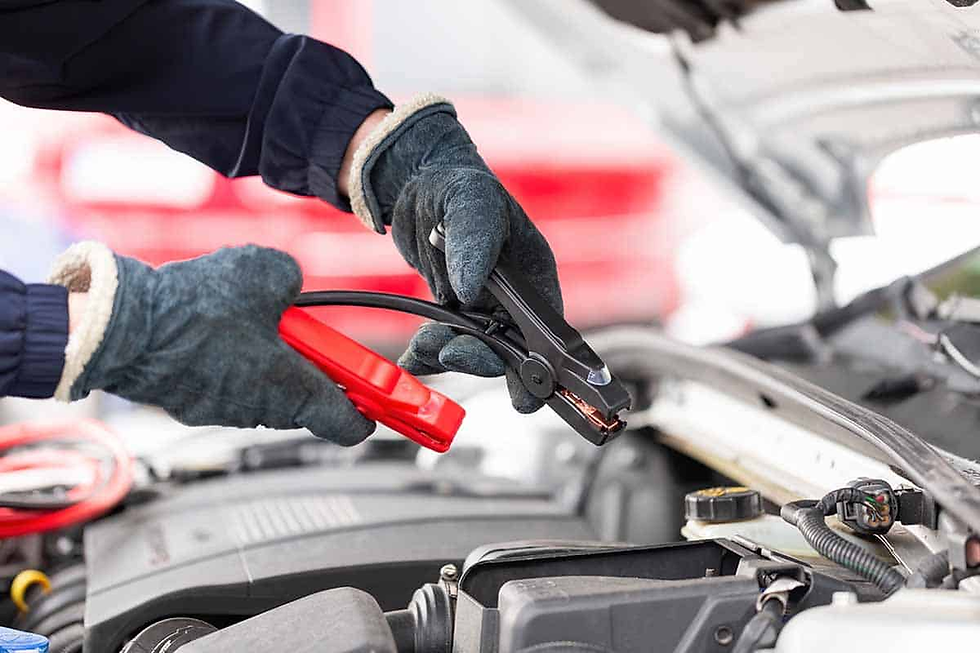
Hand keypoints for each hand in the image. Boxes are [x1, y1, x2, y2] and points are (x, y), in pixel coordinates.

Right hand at [48, 243, 374, 444]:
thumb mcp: (267, 272)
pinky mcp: (193, 405)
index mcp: (292, 389)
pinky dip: (230, 362)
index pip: (348, 424)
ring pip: (264, 390)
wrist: (121, 327)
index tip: (379, 401)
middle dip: (310, 366)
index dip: (369, 412)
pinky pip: (227, 385)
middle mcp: (262, 410)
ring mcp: (225, 412)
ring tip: (245, 320)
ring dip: (266, 360)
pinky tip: (211, 329)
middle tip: (302, 333)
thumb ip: (293, 281)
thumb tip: (289, 288)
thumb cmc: (194, 307)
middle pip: (306, 399)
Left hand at [345, 95, 562, 412]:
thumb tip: (471, 291)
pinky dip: (426, 356)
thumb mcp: (470, 204)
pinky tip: (412, 360)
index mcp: (535, 275)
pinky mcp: (452, 310)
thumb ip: (475, 244)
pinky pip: (443, 342)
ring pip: (473, 350)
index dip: (541, 368)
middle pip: (508, 349)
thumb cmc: (459, 185)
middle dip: (481, 359)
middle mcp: (513, 299)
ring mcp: (482, 308)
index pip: (547, 331)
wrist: (418, 182)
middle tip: (450, 353)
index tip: (526, 397)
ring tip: (423, 348)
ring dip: (448, 354)